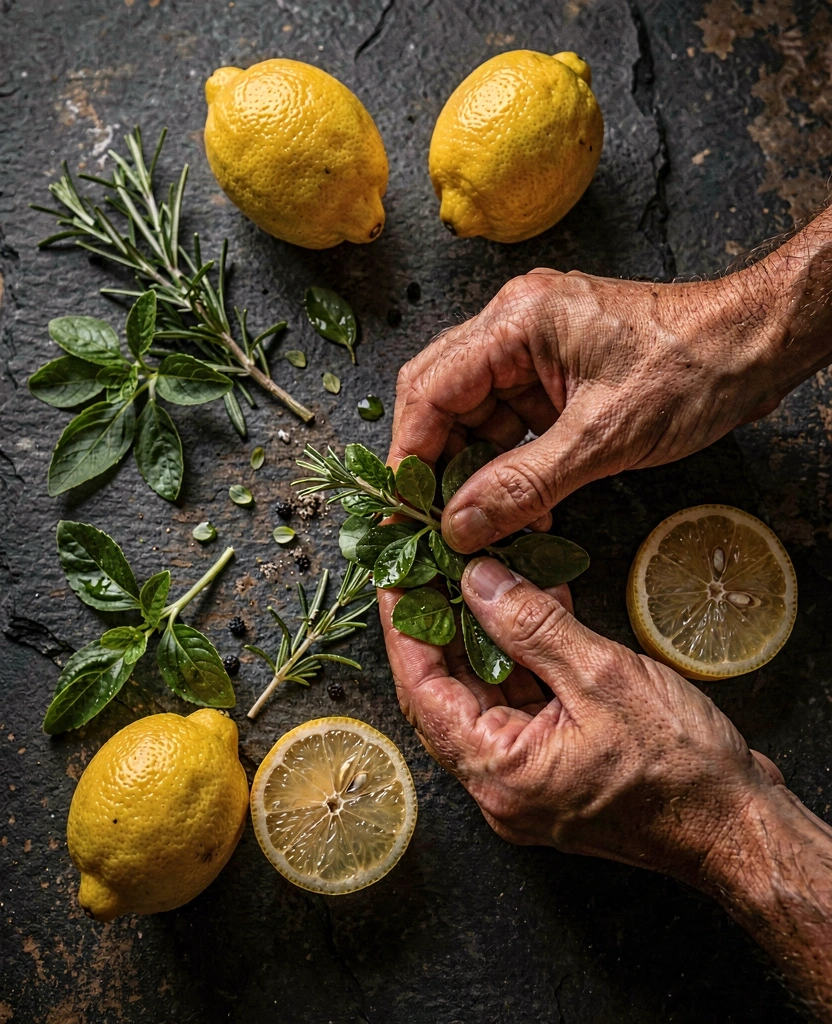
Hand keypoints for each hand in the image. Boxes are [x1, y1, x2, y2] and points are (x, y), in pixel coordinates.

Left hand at [381, 560, 831, 1017]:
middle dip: (442, 627)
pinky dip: (523, 659)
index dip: (405, 631)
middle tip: (434, 570)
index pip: (424, 692)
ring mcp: (525, 782)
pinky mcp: (552, 771)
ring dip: (486, 637)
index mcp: (498, 772)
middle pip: (447, 695)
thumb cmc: (681, 768)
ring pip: (486, 697)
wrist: (738, 826)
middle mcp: (500, 786)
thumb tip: (476, 581)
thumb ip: (529, 625)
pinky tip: (534, 608)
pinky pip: (521, 707)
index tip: (396, 580)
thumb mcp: (601, 677)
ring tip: (483, 576)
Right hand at [390, 228, 831, 552]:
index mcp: (516, 321)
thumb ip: (524, 484)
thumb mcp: (604, 437)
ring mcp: (537, 349)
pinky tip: (520, 509)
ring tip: (480, 526)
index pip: (430, 387)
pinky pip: (515, 422)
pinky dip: (511, 466)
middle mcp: (515, 326)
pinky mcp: (559, 373)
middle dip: (438, 464)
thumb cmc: (695, 368)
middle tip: (435, 523)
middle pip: (444, 399)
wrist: (759, 345)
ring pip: (478, 416)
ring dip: (477, 471)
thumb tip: (461, 524)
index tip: (404, 508)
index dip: (410, 452)